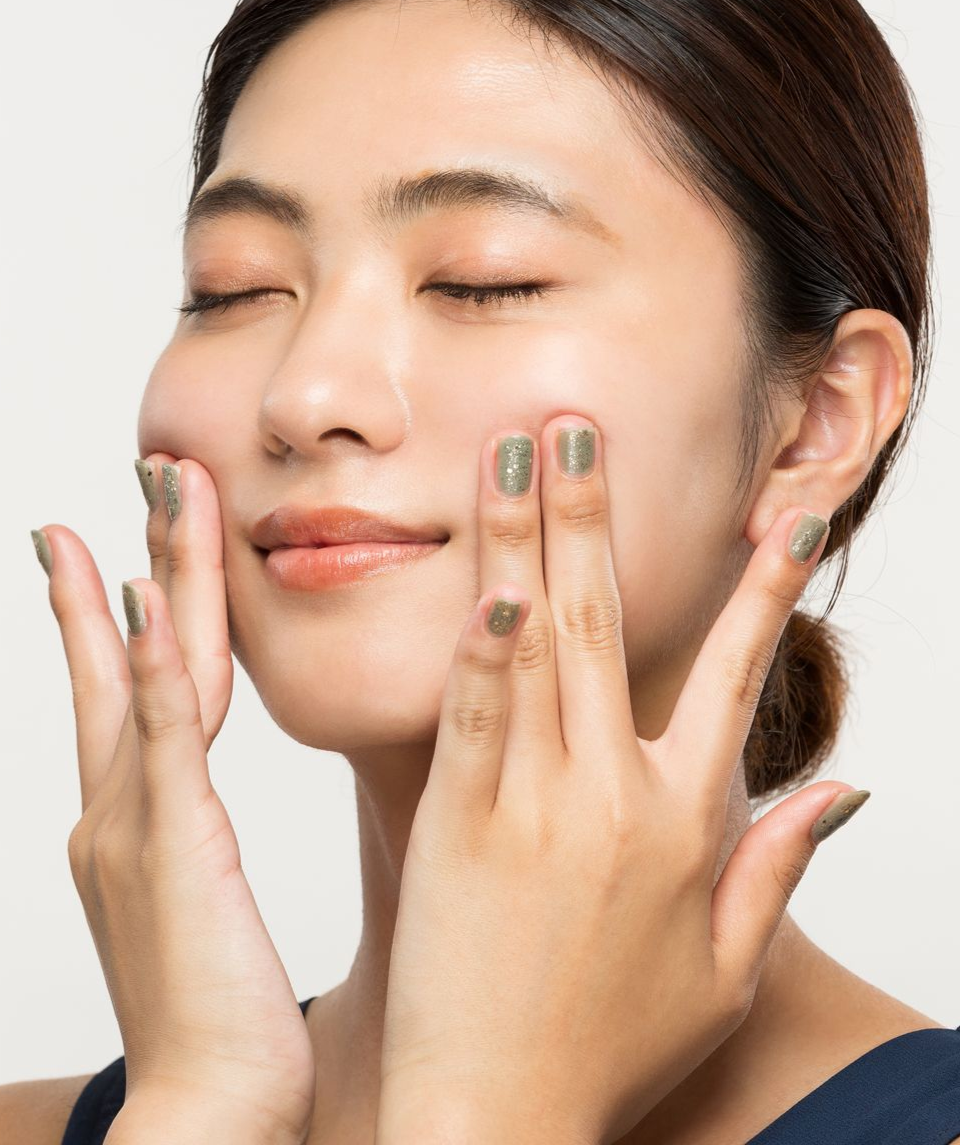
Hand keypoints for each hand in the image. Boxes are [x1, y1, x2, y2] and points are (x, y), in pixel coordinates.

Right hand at [34, 456, 314, 1144]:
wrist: (209, 1121)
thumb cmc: (222, 1028)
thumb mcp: (202, 909)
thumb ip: (195, 849)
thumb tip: (205, 825)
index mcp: (140, 821)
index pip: (141, 684)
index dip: (134, 604)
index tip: (134, 540)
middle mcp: (123, 808)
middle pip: (135, 652)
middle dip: (142, 557)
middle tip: (153, 473)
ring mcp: (139, 824)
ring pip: (152, 670)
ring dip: (157, 574)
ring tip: (165, 490)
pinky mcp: (175, 850)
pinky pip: (165, 741)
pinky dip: (153, 670)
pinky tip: (154, 606)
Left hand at [376, 416, 865, 1144]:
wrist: (496, 1121)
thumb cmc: (612, 1047)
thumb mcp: (723, 969)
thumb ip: (780, 865)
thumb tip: (848, 784)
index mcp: (686, 826)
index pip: (737, 680)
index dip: (762, 593)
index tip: (781, 517)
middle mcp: (613, 799)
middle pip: (608, 625)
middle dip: (594, 511)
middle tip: (578, 423)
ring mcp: (531, 807)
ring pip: (533, 647)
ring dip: (524, 539)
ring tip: (512, 452)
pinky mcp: (455, 827)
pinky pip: (469, 717)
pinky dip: (476, 646)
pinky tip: (479, 580)